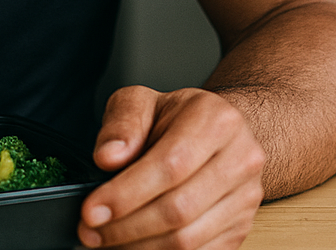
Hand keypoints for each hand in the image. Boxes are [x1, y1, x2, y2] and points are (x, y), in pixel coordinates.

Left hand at [78, 86, 265, 248]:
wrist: (219, 130)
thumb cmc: (176, 115)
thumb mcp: (142, 101)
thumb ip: (122, 124)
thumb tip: (107, 158)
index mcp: (215, 120)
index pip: (169, 165)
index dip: (127, 193)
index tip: (90, 210)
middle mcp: (240, 159)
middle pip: (179, 209)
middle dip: (127, 227)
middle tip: (89, 232)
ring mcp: (245, 199)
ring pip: (188, 239)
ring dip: (140, 247)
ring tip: (106, 241)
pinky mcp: (241, 228)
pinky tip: (134, 247)